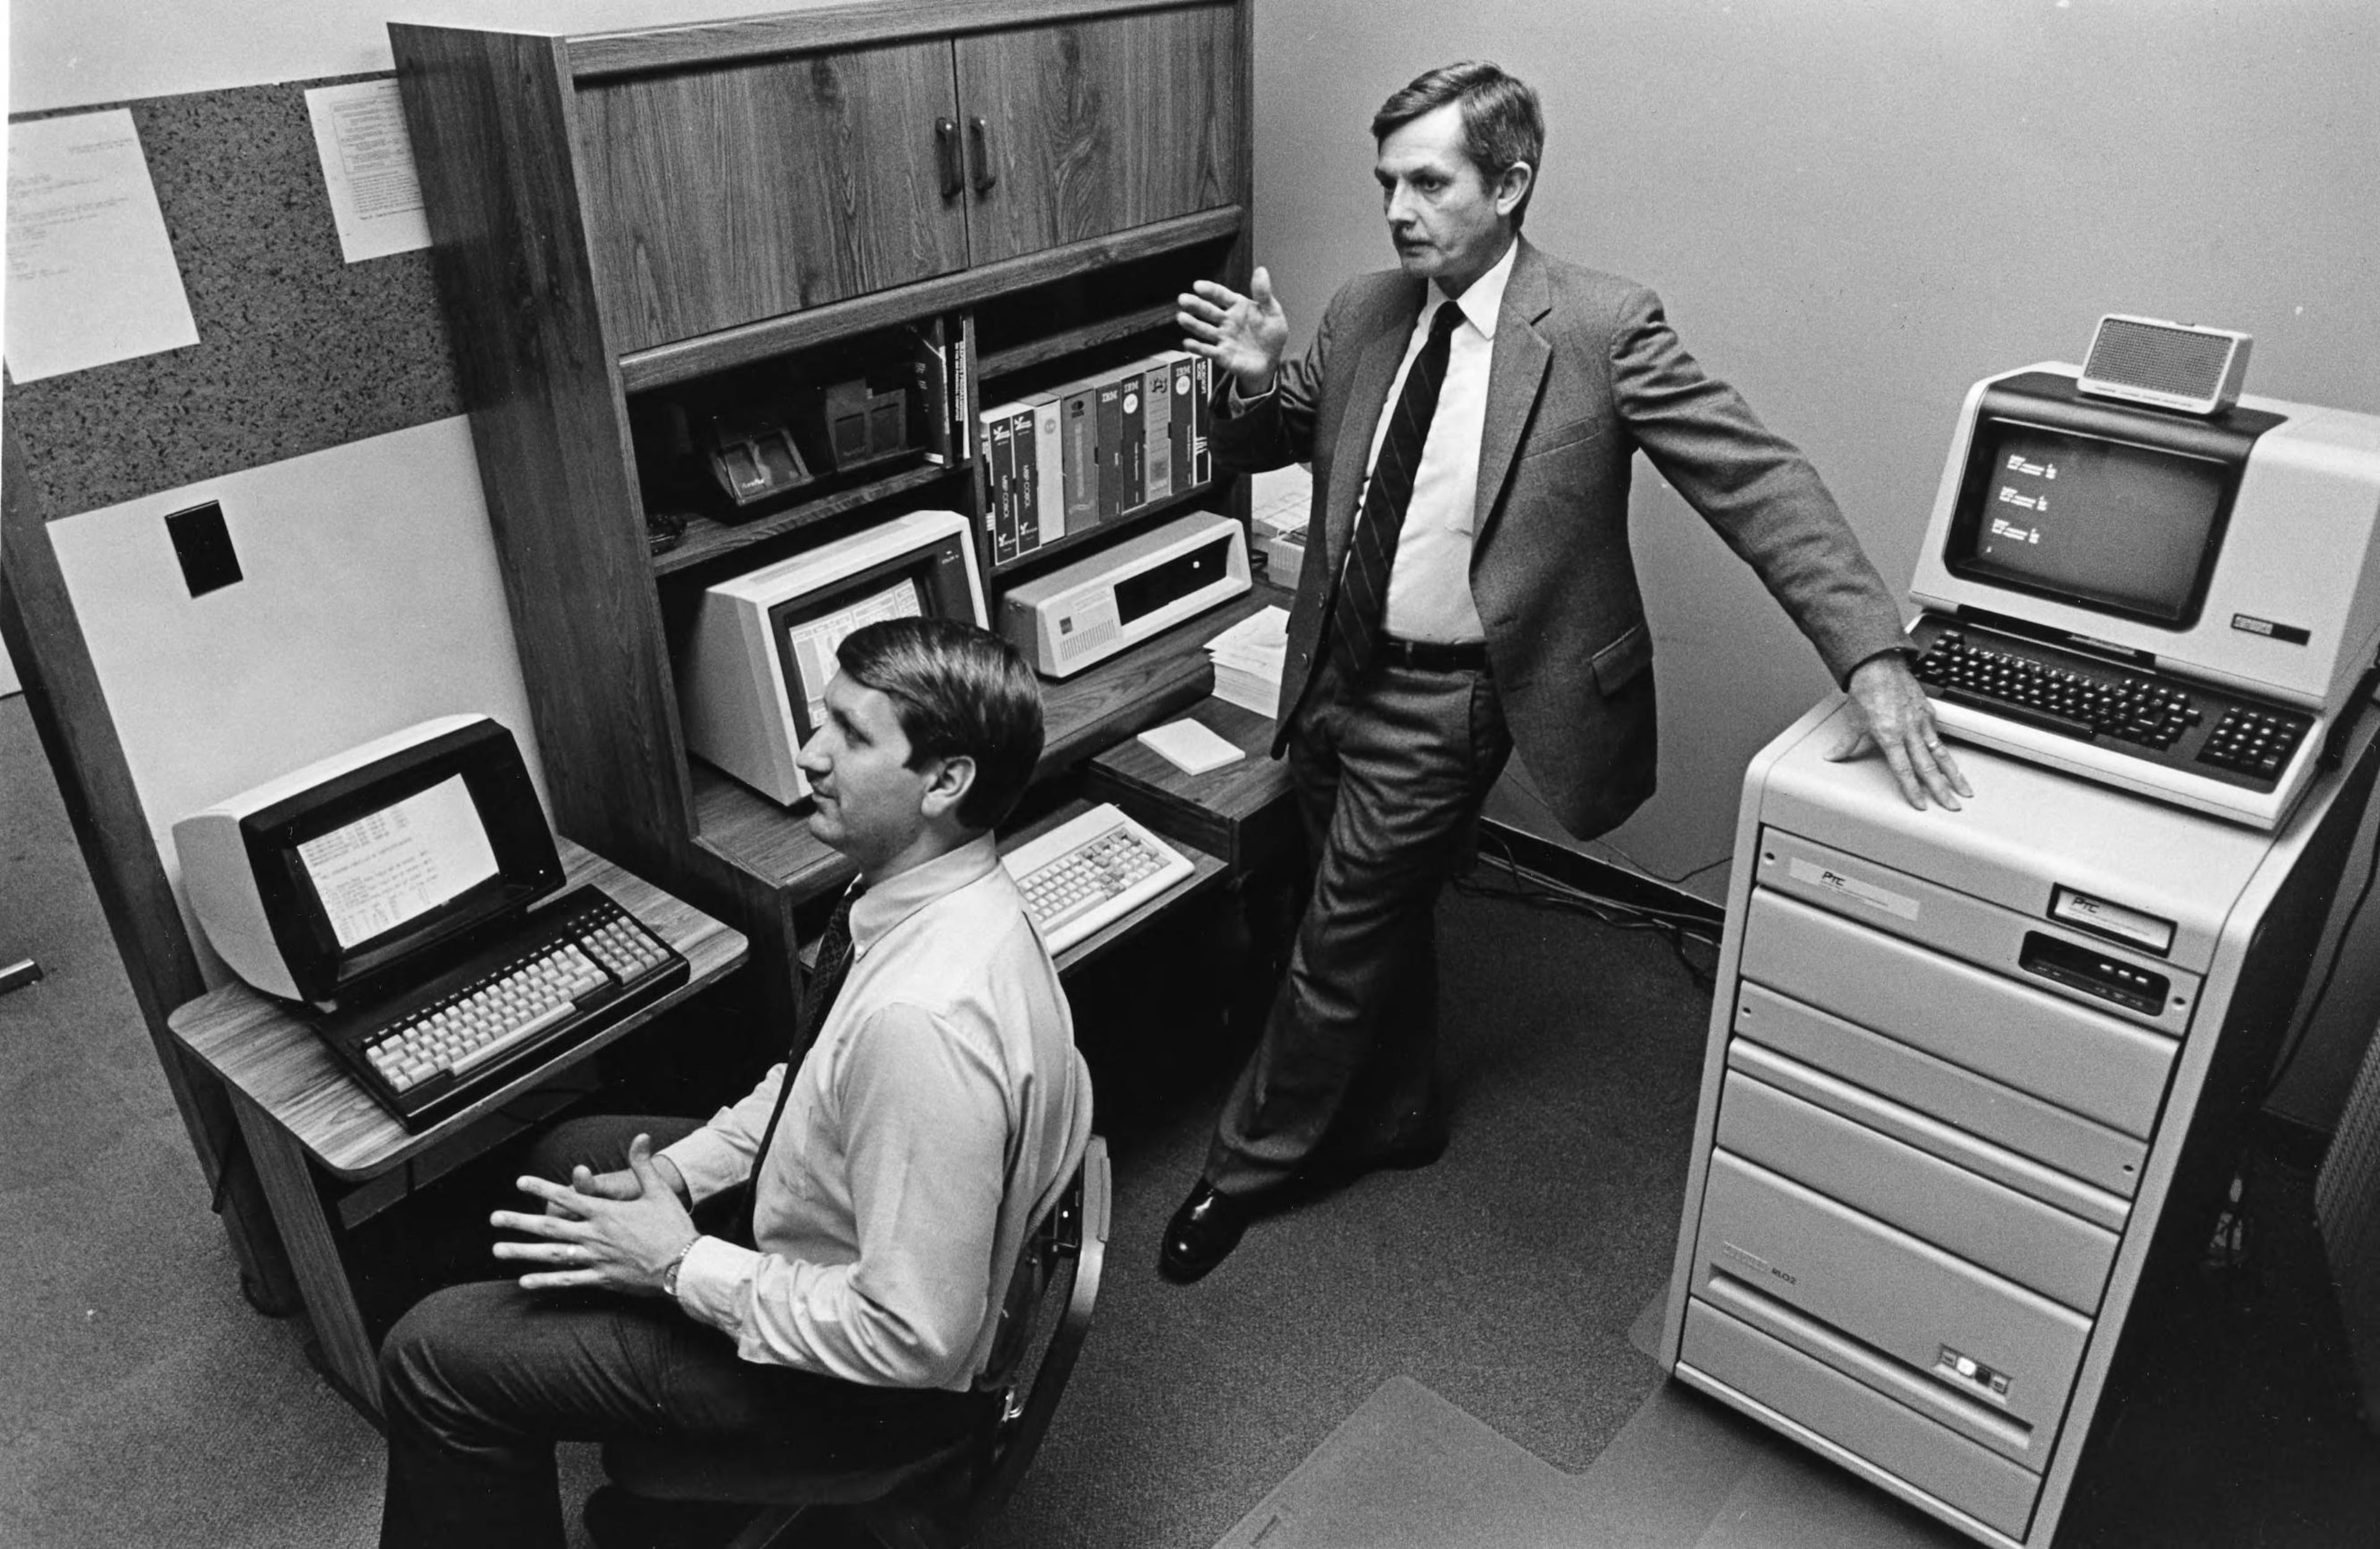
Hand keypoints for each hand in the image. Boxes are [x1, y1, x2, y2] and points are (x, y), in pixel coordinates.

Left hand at [494, 1133, 697, 1295]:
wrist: (684, 1264)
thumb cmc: (672, 1226)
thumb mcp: (658, 1191)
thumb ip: (643, 1164)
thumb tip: (642, 1137)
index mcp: (606, 1212)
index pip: (567, 1196)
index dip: (542, 1188)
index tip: (521, 1183)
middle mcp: (595, 1234)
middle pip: (549, 1226)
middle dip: (519, 1221)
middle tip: (494, 1219)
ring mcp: (595, 1258)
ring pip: (551, 1254)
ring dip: (522, 1251)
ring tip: (498, 1250)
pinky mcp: (602, 1278)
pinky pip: (567, 1281)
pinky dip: (545, 1281)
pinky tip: (524, 1282)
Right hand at [1177, 268, 1288, 395]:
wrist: (1271, 361)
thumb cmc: (1271, 335)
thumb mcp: (1272, 311)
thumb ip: (1263, 293)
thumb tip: (1261, 270)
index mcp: (1238, 307)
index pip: (1221, 295)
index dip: (1210, 290)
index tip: (1198, 286)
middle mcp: (1227, 321)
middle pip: (1209, 311)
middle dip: (1195, 305)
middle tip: (1183, 299)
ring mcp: (1223, 338)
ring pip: (1205, 330)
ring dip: (1193, 324)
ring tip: (1181, 318)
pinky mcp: (1222, 355)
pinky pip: (1208, 351)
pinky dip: (1198, 347)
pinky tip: (1187, 342)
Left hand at [1826, 654, 1973, 810]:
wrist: (1878, 665)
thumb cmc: (1866, 691)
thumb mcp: (1853, 722)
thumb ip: (1846, 744)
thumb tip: (1832, 756)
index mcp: (1890, 736)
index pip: (1904, 770)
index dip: (1912, 790)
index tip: (1920, 805)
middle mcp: (1909, 731)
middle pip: (1928, 767)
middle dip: (1941, 789)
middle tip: (1952, 806)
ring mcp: (1921, 722)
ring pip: (1941, 753)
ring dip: (1954, 774)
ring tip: (1964, 790)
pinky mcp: (1928, 713)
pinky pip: (1939, 736)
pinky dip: (1947, 751)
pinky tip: (1953, 763)